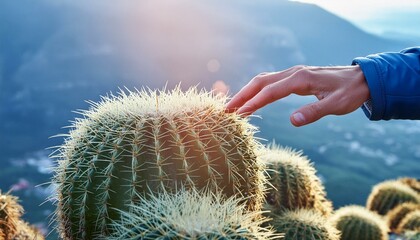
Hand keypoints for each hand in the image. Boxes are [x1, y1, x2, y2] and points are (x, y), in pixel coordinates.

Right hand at [225, 65, 369, 126]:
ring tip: (233, 106)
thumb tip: (292, 121)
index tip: (239, 115)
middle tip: (226, 110)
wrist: (362, 79)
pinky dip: (256, 90)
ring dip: (246, 92)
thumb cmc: (350, 93)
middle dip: (241, 95)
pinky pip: (270, 81)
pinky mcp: (294, 77)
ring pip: (262, 80)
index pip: (269, 92)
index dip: (253, 103)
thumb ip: (314, 112)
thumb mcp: (336, 105)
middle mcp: (293, 73)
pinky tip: (252, 98)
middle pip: (260, 82)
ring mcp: (293, 73)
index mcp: (300, 79)